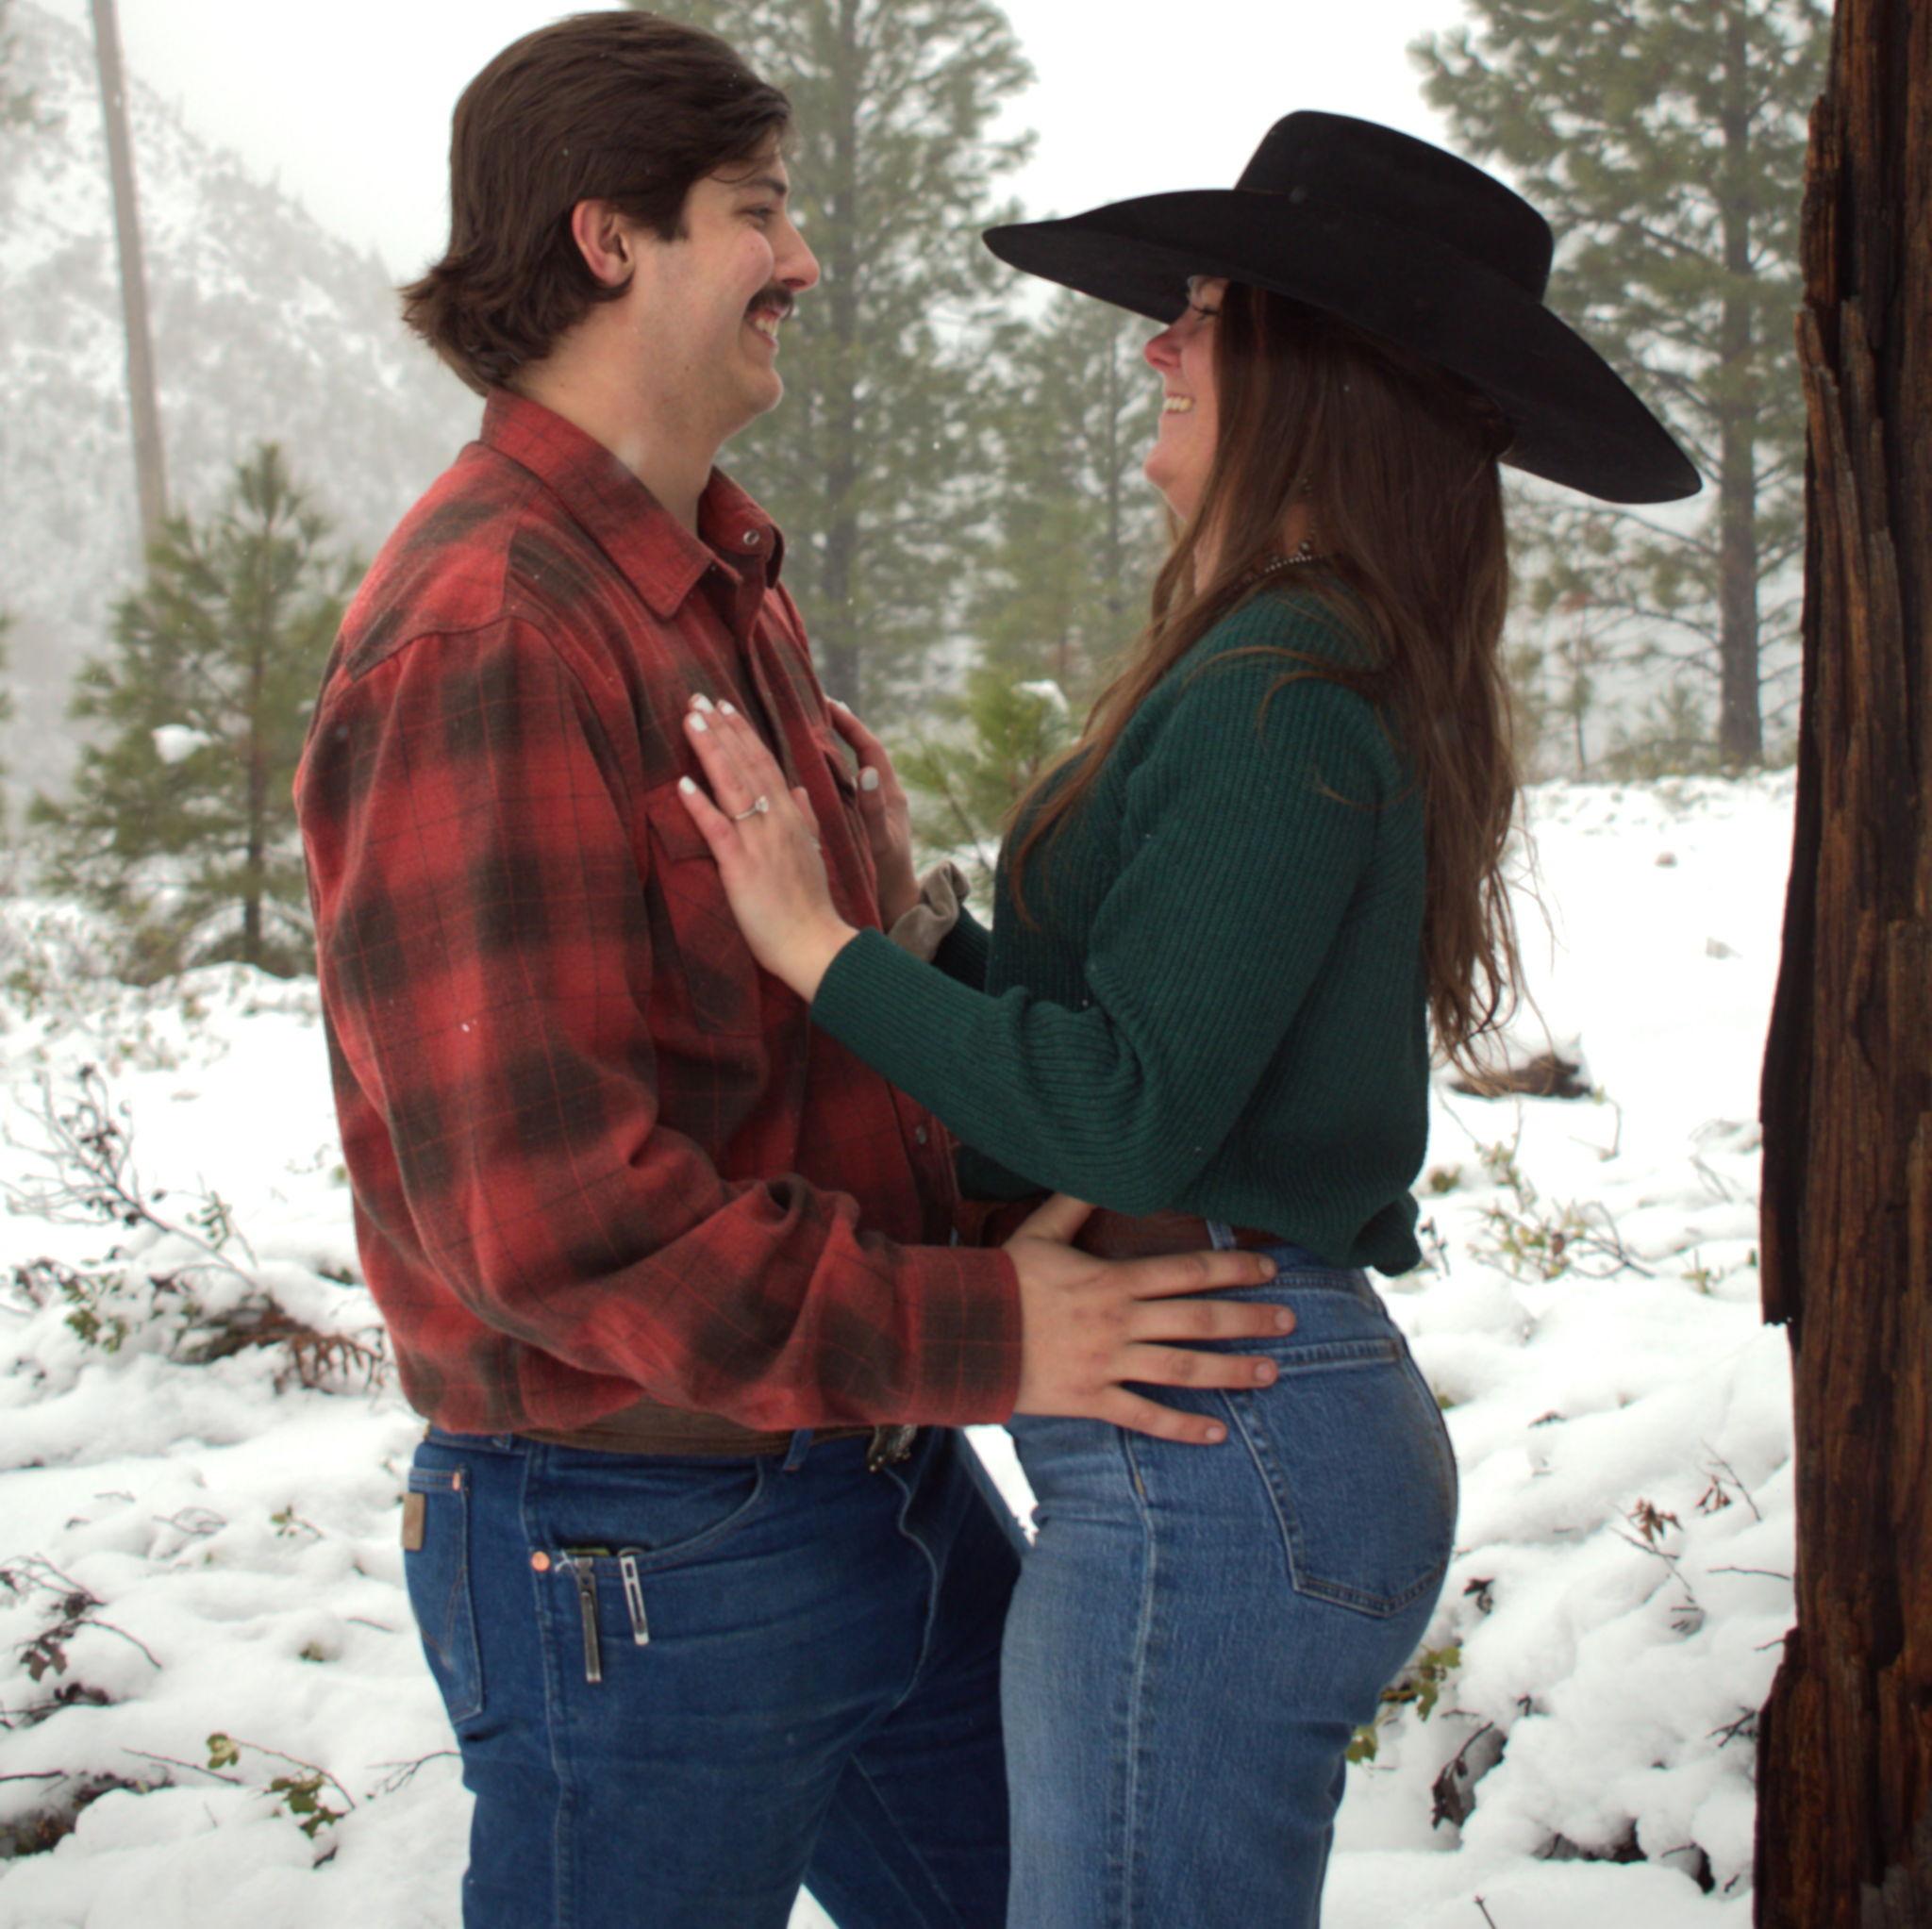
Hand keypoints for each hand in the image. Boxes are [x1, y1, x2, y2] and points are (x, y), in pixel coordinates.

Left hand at [677, 695, 858, 1000]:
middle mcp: (777, 821)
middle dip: (721, 728)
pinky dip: (700, 805)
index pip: (765, 763)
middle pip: (747, 764)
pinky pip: (718, 829)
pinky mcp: (742, 867)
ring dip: (711, 750)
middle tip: (697, 697)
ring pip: (733, 786)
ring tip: (690, 720)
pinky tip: (681, 783)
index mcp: (792, 817)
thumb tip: (798, 788)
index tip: (724, 706)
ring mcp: (760, 842)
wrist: (814, 944)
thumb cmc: (809, 905)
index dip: (743, 732)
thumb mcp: (812, 853)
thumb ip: (806, 818)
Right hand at [826, 699, 918, 925]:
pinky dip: (826, 773)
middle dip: (840, 728)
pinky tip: (805, 769)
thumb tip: (864, 770)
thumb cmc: (889, 881)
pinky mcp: (861, 821)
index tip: (829, 704)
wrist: (895, 908)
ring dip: (831, 748)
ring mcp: (871, 808)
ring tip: (804, 729)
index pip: (870, 748)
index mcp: (890, 797)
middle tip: (813, 707)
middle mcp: (882, 796)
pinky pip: (842, 787)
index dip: (852, 724)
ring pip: (849, 768)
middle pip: (860, 751)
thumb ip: (873, 811)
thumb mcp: (881, 845)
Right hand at [1004, 1194, 1294, 1444]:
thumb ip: (1074, 1203)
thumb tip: (1102, 1171)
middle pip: (1198, 1319)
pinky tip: (1216, 1433)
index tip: (1268, 1269)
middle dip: (1248, 1319)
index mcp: (1112, 1280)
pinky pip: (1144, 1416)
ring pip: (1183, 1368)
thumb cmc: (1002, 1280)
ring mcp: (1107, 1363)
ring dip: (1231, 1371)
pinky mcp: (1091, 1398)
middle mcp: (1119, 1322)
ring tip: (1271, 1372)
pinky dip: (1181, 1426)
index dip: (1232, 1267)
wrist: (962, 1332)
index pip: (1187, 1270)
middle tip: (1290, 1321)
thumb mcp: (1039, 1233)